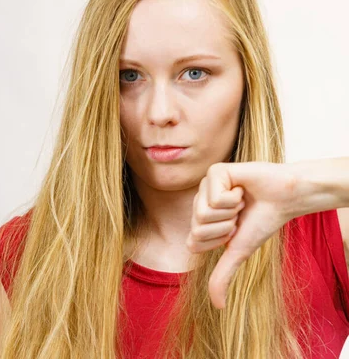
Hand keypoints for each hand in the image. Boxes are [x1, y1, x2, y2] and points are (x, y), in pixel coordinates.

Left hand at [186, 162, 297, 309]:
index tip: (234, 230)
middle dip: (225, 227)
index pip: (192, 243)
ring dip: (230, 211)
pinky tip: (242, 188)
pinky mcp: (214, 171)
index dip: (218, 241)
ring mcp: (204, 186)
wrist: (286, 198)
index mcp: (200, 221)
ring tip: (241, 201)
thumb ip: (223, 275)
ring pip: (203, 213)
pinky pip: (215, 197)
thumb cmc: (262, 221)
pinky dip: (234, 198)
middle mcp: (198, 203)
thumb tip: (218, 306)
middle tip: (239, 214)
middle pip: (197, 228)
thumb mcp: (239, 252)